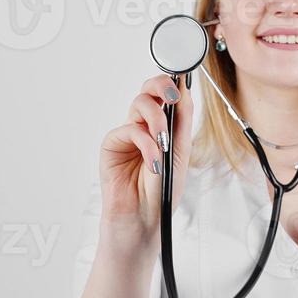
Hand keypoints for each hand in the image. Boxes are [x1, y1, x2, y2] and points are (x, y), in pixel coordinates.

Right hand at [97, 74, 192, 254]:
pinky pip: (129, 130)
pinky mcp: (112, 145)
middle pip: (149, 91)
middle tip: (172, 94)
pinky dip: (145, 144)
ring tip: (164, 142)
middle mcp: (144, 126)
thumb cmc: (162, 192)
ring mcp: (127, 135)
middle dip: (162, 86)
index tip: (184, 77)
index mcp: (163, 127)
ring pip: (139, 105)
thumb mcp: (180, 154)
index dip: (174, 83)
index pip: (166, 96)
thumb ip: (182, 123)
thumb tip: (185, 91)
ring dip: (156, 119)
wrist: (144, 220)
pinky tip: (153, 162)